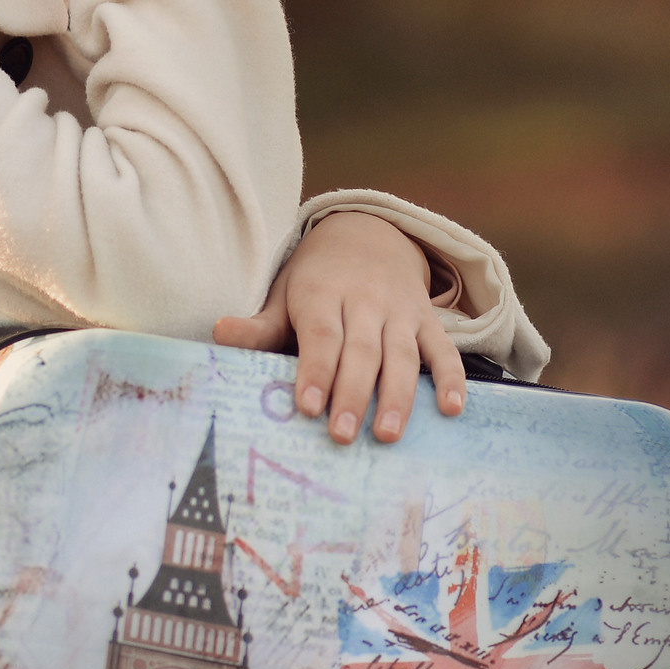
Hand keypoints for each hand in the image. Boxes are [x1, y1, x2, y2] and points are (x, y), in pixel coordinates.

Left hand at [213, 212, 466, 443]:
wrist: (368, 232)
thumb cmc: (316, 279)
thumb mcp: (285, 293)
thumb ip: (259, 325)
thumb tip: (218, 333)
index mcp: (323, 294)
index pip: (321, 335)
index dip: (316, 370)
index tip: (308, 407)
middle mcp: (366, 301)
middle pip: (361, 350)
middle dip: (352, 394)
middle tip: (342, 436)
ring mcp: (400, 310)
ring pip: (403, 354)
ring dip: (398, 396)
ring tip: (388, 435)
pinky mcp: (427, 319)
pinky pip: (444, 348)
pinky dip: (451, 377)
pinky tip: (451, 409)